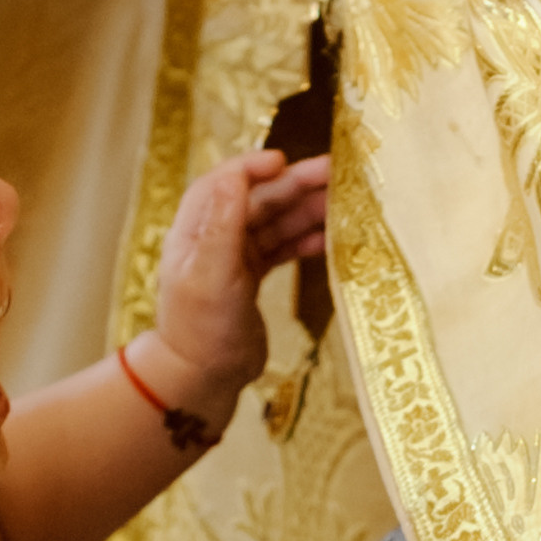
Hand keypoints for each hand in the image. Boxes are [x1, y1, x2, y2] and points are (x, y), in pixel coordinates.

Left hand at [148, 149, 330, 401]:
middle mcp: (213, 238)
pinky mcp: (252, 277)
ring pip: (275, 222)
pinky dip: (305, 240)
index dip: (254, 167)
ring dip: (307, 210)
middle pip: (258, 199)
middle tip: (337, 173)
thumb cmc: (202, 329)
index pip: (223, 182)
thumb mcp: (211, 276)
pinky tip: (332, 238)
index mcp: (195, 230)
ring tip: (345, 203)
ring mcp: (234, 258)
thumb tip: (237, 174)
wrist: (202, 379)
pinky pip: (282, 247)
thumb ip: (223, 225)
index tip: (284, 160)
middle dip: (295, 184)